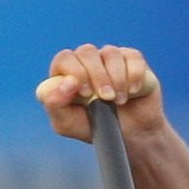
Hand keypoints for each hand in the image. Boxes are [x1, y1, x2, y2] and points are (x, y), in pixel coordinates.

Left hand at [38, 44, 164, 142]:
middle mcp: (86, 62)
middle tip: (105, 98)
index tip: (86, 93)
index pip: (64, 59)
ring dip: (117, 78)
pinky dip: (134, 75)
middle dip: (97, 76)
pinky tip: (133, 91)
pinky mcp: (133, 61)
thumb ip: (55, 104)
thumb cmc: (96, 128)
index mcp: (67, 73)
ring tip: (120, 100)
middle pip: (87, 52)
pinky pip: (133, 57)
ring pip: (110, 53)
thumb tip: (65, 83)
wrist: (131, 137)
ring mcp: (109, 59)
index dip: (75, 72)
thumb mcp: (67, 124)